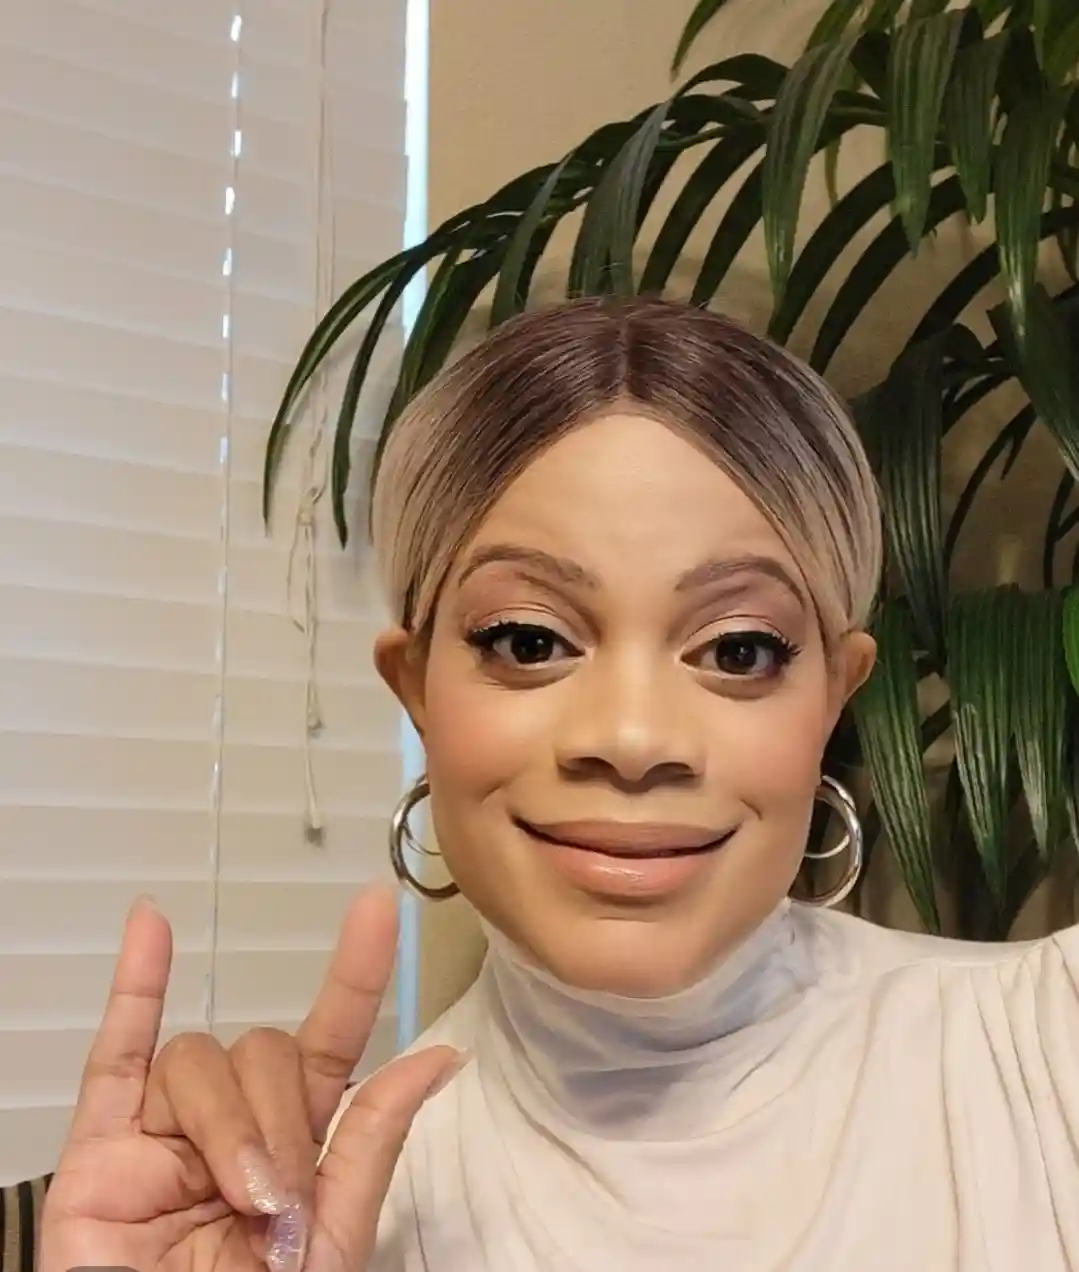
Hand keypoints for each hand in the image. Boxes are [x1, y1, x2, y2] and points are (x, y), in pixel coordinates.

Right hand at [39, 885, 462, 1271]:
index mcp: (298, 1145)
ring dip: (226, 1122)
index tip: (378, 906)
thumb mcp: (331, 1239)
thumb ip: (371, 1143)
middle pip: (262, 1051)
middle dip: (280, 1118)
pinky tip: (151, 924)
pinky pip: (114, 1054)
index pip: (331, 1038)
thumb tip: (441, 1056)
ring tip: (233, 1196)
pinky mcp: (99, 1150)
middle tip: (279, 1203)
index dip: (355, 971)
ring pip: (198, 1060)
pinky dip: (136, 985)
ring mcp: (163, 1132)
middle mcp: (234, 1125)